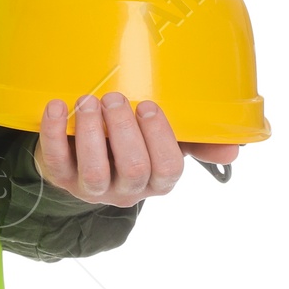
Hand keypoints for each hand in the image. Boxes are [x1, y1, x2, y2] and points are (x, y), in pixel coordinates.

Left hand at [34, 93, 241, 208]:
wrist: (75, 156)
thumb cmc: (126, 143)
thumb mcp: (161, 142)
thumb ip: (195, 142)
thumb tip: (234, 148)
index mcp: (156, 181)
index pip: (168, 169)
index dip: (160, 138)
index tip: (149, 105)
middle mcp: (126, 189)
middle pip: (134, 169)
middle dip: (125, 131)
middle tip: (116, 98)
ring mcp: (91, 188)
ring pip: (95, 170)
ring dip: (92, 131)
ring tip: (89, 100)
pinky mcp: (59, 176)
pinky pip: (55, 158)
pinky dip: (54, 130)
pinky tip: (57, 106)